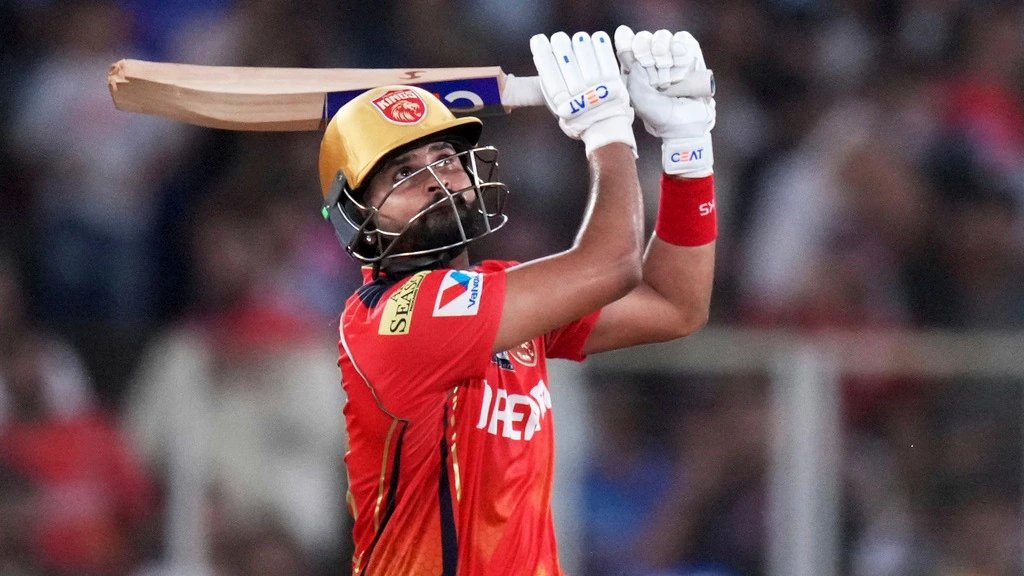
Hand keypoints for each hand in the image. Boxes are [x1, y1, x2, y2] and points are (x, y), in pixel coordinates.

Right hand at [530, 30, 635, 156]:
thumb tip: (541, 60)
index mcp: (561, 101)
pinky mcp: (613, 80)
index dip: (541, 51)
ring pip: (583, 50)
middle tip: (559, 40)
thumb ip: (550, 89)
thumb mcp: (558, 109)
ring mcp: (597, 85)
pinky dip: (600, 43)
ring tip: (578, 41)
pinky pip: (605, 54)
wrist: (606, 128)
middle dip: (559, 42)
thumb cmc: (579, 117)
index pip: (547, 69)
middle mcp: (578, 92)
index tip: (539, 40)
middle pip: (563, 55)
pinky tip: (595, 39)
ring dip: (579, 41)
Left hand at [615, 26, 714, 176]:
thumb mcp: (641, 101)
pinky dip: (680, 45)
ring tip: (668, 69)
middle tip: (650, 62)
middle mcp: (651, 62)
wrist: (689, 125)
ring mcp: (670, 57)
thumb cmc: (662, 117)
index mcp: (634, 72)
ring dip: (663, 49)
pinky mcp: (690, 55)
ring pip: (662, 36)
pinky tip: (681, 59)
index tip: (626, 40)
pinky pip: (683, 38)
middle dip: (645, 48)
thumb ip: (634, 80)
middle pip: (643, 39)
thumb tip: (635, 61)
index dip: (625, 41)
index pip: (625, 47)